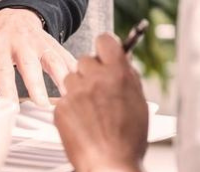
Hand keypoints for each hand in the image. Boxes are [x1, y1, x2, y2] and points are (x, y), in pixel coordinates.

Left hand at [0, 7, 76, 105]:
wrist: (13, 14)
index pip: (2, 69)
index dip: (7, 88)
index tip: (12, 107)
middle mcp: (20, 41)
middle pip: (29, 63)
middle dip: (36, 84)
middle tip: (41, 104)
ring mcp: (39, 41)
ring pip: (52, 59)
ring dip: (61, 78)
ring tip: (68, 96)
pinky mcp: (53, 43)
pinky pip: (66, 56)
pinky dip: (74, 70)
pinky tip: (80, 84)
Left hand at [54, 33, 148, 171]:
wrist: (110, 165)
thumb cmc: (128, 140)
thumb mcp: (138, 103)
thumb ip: (128, 77)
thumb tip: (122, 61)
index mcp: (117, 74)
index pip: (105, 40)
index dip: (104, 47)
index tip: (104, 53)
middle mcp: (94, 79)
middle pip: (85, 59)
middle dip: (90, 71)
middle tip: (98, 90)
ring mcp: (75, 92)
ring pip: (71, 78)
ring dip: (79, 88)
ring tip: (91, 110)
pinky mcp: (61, 107)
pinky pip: (64, 99)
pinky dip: (71, 107)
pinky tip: (82, 122)